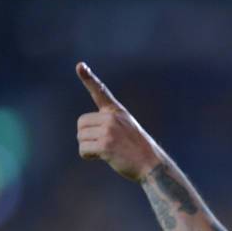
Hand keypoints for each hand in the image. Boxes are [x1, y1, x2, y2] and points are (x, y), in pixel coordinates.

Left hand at [76, 62, 160, 181]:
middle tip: (101, 144)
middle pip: (81, 123)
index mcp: (117, 112)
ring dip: (87, 147)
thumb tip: (83, 134)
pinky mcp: (105, 145)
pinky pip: (83, 149)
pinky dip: (88, 156)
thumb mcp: (127, 129)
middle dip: (86, 136)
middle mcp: (112, 118)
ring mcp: (109, 131)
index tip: (80, 65)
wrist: (152, 165)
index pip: (101, 92)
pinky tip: (101, 158)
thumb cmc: (138, 150)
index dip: (88, 78)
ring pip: (81, 137)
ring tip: (105, 152)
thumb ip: (108, 124)